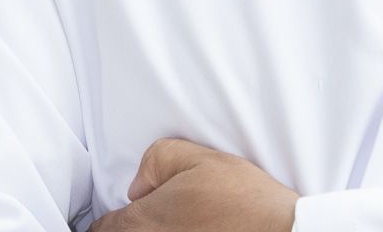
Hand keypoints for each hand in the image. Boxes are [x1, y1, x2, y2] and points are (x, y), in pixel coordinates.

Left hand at [89, 137, 298, 231]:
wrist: (278, 231)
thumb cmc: (242, 199)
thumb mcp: (199, 157)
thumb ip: (157, 159)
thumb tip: (141, 183)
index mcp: (144, 220)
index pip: (104, 227)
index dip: (107, 220)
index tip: (118, 215)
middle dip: (126, 226)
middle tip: (147, 214)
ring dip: (150, 231)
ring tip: (174, 222)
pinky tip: (189, 229)